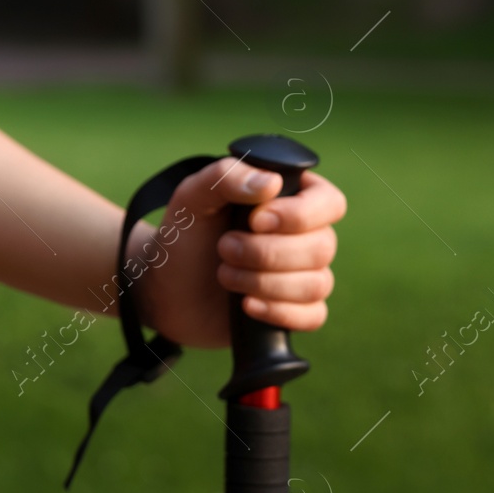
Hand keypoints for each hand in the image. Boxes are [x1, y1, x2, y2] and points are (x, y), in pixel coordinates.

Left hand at [134, 158, 344, 349]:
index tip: (255, 220)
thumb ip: (225, 176)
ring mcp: (303, 275)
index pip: (329, 203)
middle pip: (322, 247)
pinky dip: (278, 312)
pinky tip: (246, 305)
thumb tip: (271, 183)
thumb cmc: (184, 235)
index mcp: (292, 200)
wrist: (164, 286)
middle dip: (265, 253)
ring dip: (263, 282)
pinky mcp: (294, 310)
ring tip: (224, 275)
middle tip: (223, 248)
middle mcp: (307, 237)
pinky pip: (312, 316)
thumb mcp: (193, 197)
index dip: (299, 215)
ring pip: (317, 284)